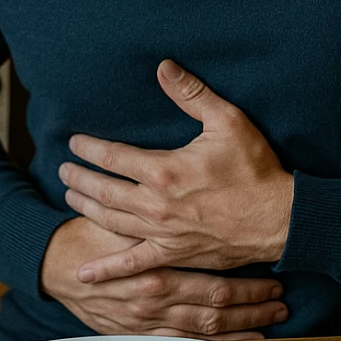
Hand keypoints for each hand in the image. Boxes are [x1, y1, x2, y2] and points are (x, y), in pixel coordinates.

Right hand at [40, 216, 287, 339]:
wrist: (54, 265)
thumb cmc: (94, 234)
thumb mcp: (127, 219)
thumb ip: (158, 216)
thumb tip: (196, 200)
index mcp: (157, 273)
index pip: (215, 287)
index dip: (249, 288)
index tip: (277, 281)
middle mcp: (157, 304)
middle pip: (217, 312)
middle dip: (253, 308)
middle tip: (282, 302)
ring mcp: (148, 323)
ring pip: (206, 332)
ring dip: (242, 328)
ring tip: (273, 320)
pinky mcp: (139, 332)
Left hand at [57, 60, 293, 285]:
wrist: (279, 218)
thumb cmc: (256, 168)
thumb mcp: (228, 122)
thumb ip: (192, 94)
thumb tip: (163, 67)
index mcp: (164, 170)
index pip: (112, 157)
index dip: (89, 148)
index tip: (74, 142)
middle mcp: (155, 204)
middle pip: (103, 189)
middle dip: (78, 178)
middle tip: (62, 170)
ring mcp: (162, 233)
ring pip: (110, 221)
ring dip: (86, 208)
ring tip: (70, 198)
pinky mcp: (173, 254)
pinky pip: (133, 264)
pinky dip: (107, 270)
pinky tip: (84, 274)